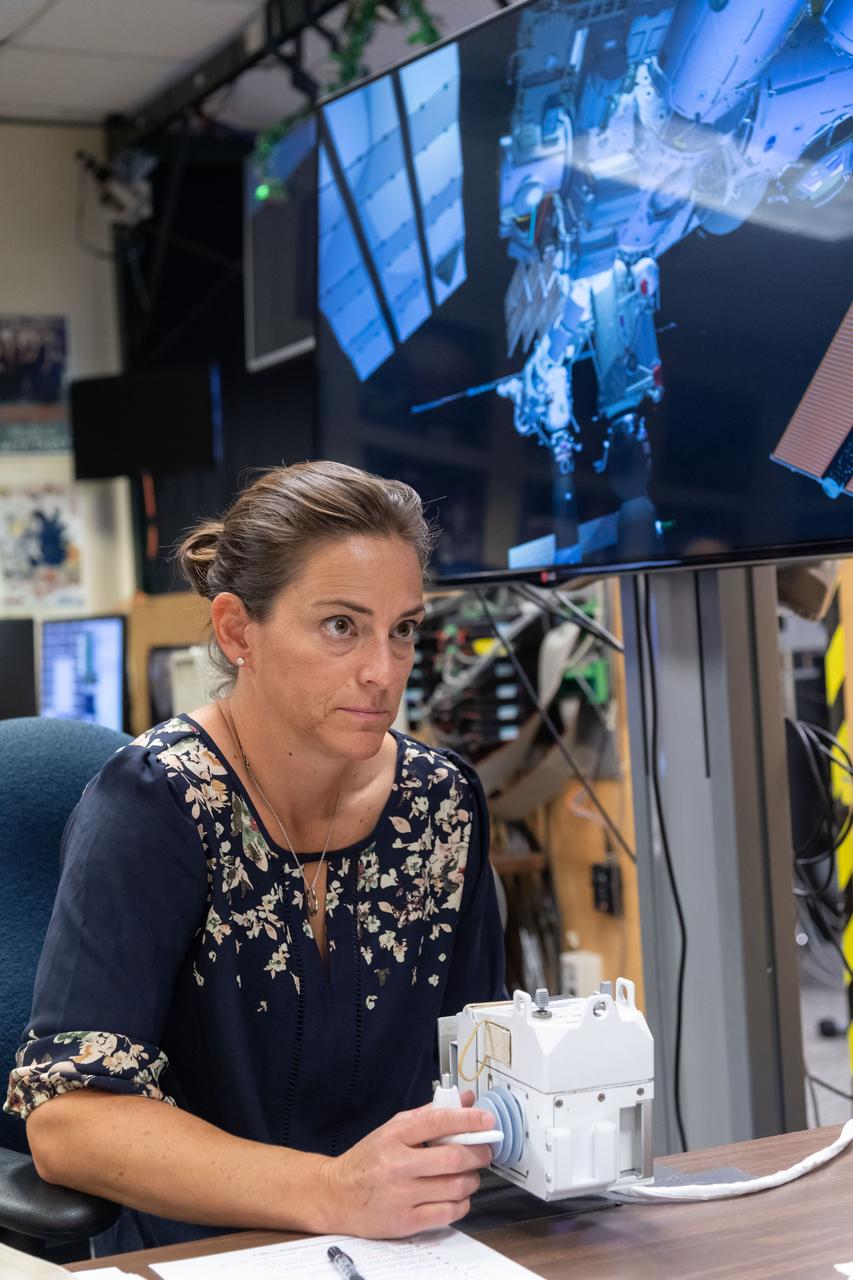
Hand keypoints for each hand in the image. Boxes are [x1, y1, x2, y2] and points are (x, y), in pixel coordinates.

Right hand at [318, 1101, 494, 1237]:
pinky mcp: (405, 1222)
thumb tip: (465, 1100)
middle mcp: (397, 1165)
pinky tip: (457, 1196)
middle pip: (452, 1158)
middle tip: (484, 1150)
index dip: (467, 1120)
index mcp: (394, 1136)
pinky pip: (447, 1214)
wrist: (336, 1195)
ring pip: (455, 1187)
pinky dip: (462, 1204)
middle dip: (478, 1153)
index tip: (486, 1120)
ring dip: (472, 1180)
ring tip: (470, 1174)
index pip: (437, 1122)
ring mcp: (401, 1195)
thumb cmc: (368, 1160)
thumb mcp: (392, 1130)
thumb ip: (429, 1115)